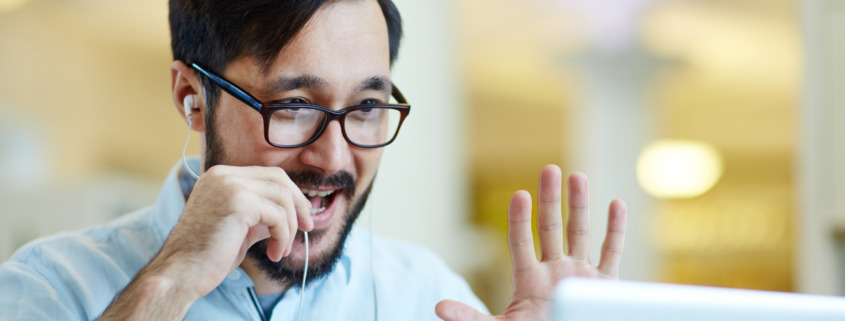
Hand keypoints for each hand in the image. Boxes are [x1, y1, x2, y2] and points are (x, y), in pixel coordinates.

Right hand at [155, 165, 314, 297]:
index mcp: (220, 176)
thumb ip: (260, 215)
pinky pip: (278, 216)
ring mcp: (230, 185)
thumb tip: (288, 215)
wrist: (180, 273)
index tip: (301, 217)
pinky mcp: (239, 202)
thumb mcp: (239, 228)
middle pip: (279, 178)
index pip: (267, 175)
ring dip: (289, 227)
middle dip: (298, 204)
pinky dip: (283, 236)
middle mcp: (224, 175)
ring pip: (282, 197)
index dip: (290, 195)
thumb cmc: (207, 256)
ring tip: (281, 250)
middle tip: (307, 227)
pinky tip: (274, 253)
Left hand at [436, 165, 626, 320]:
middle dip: (551, 199)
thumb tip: (438, 307)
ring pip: (580, 233)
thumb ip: (470, 318)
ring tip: (577, 176)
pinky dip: (615, 230)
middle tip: (549, 169)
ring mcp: (579, 274)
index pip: (521, 242)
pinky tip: (615, 203)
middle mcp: (554, 270)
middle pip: (551, 228)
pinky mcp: (603, 284)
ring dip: (580, 205)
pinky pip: (612, 252)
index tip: (520, 195)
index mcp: (528, 279)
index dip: (520, 220)